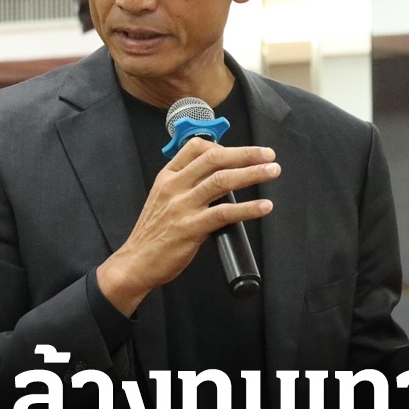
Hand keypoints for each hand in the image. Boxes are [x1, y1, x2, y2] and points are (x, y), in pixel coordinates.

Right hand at [97, 137, 279, 315]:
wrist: (136, 262)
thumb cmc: (153, 233)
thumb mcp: (162, 199)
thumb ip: (185, 185)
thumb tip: (217, 177)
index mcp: (167, 177)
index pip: (195, 148)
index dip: (223, 146)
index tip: (242, 152)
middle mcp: (175, 187)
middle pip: (214, 159)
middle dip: (245, 154)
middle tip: (269, 155)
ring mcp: (183, 206)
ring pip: (222, 181)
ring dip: (252, 174)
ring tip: (272, 172)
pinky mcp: (191, 228)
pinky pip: (225, 213)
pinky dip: (248, 208)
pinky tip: (264, 206)